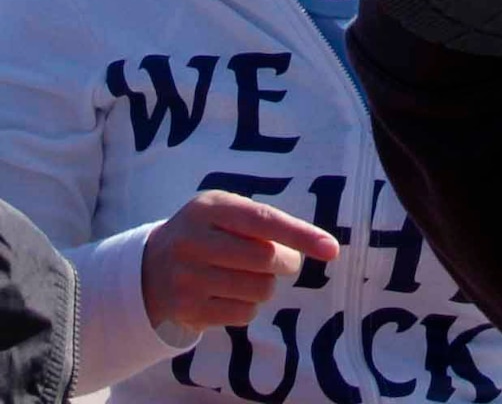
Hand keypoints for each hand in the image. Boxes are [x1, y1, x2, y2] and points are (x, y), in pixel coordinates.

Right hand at [142, 192, 338, 333]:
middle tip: (284, 260)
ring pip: (259, 290)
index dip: (301, 235)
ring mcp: (187, 279)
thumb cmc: (206, 231)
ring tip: (250, 275)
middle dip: (286, 262)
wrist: (149, 268)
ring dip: (267, 285)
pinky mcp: (188, 311)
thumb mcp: (224, 210)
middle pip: (266, 260)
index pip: (264, 221)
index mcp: (209, 207)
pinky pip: (244, 315)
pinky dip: (250, 306)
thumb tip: (312, 244)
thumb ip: (262, 220)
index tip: (332, 249)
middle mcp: (194, 242)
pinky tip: (233, 294)